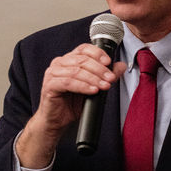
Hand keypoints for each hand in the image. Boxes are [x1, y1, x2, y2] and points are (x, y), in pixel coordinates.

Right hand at [17, 43, 126, 166]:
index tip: (109, 62)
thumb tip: (120, 66)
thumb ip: (105, 75)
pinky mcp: (49, 86)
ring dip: (93, 78)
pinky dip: (83, 86)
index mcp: (69, 60)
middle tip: (111, 78)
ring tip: (104, 86)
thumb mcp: (93, 87)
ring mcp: (52, 74)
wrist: (57, 121)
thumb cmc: (71, 103)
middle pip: (82, 60)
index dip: (97, 53)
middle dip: (99, 69)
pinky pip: (68, 83)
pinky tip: (92, 91)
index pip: (84, 49)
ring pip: (76, 71)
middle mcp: (59, 64)